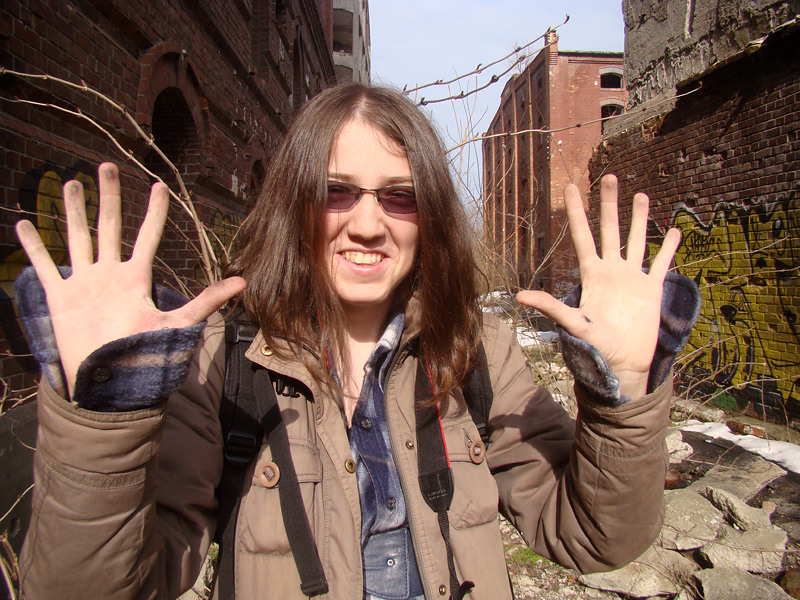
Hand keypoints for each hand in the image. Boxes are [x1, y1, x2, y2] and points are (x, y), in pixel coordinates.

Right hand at [16, 162, 246, 394]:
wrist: (109, 382)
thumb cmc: (143, 354)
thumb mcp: (177, 324)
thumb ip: (207, 301)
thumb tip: (243, 282)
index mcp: (136, 278)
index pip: (147, 236)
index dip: (154, 212)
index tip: (159, 186)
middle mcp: (109, 274)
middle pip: (108, 225)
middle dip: (108, 196)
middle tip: (106, 166)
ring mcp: (83, 282)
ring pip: (77, 237)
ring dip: (72, 211)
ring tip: (69, 183)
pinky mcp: (60, 296)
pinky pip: (43, 266)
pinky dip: (32, 246)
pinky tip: (22, 223)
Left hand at [516, 175, 680, 398]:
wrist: (622, 364)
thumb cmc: (595, 346)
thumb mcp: (573, 323)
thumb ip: (551, 306)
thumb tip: (519, 297)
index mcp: (592, 274)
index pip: (583, 235)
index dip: (577, 211)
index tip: (572, 187)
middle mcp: (612, 271)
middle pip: (609, 229)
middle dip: (609, 203)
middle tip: (609, 176)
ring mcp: (632, 278)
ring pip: (636, 239)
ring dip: (638, 218)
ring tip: (640, 194)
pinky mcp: (651, 290)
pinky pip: (661, 263)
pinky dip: (668, 247)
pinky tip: (673, 230)